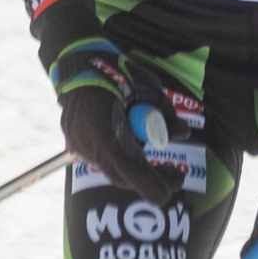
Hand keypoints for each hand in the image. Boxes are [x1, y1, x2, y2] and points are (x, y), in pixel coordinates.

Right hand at [53, 39, 181, 205]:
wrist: (79, 63)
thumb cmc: (118, 74)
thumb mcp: (149, 90)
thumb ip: (165, 116)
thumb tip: (183, 135)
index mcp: (110, 136)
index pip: (132, 172)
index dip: (151, 185)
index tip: (168, 195)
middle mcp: (91, 147)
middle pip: (123, 177)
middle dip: (150, 179)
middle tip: (174, 175)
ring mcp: (79, 148)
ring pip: (112, 168)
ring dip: (133, 164)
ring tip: (151, 149)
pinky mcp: (74, 145)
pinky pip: (101, 158)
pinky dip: (117, 154)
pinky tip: (127, 138)